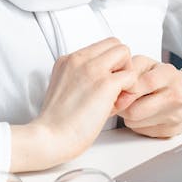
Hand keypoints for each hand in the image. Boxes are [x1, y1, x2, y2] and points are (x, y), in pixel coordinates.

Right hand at [10, 38, 135, 170]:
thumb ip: (83, 80)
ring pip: (124, 52)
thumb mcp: (65, 91)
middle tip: (115, 88)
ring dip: (126, 74)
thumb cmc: (56, 124)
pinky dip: (130, 90)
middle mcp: (80, 60)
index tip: (105, 84)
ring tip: (116, 97)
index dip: (108, 64)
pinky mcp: (105, 84)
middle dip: (121, 64)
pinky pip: (131, 76)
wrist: (50, 137)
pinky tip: (117, 106)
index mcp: (68, 61)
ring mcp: (93, 69)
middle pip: (114, 43)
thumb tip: (106, 85)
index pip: (99, 47)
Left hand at [114, 61, 181, 139]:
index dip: (127, 89)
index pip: (144, 84)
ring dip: (127, 115)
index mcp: (170, 75)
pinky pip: (141, 131)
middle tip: (122, 99)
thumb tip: (115, 86)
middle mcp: (176, 97)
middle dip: (123, 105)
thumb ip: (131, 69)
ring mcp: (174, 117)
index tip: (119, 89)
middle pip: (135, 110)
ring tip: (134, 104)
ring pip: (134, 122)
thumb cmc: (164, 78)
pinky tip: (143, 114)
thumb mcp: (148, 64)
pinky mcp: (169, 132)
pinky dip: (137, 123)